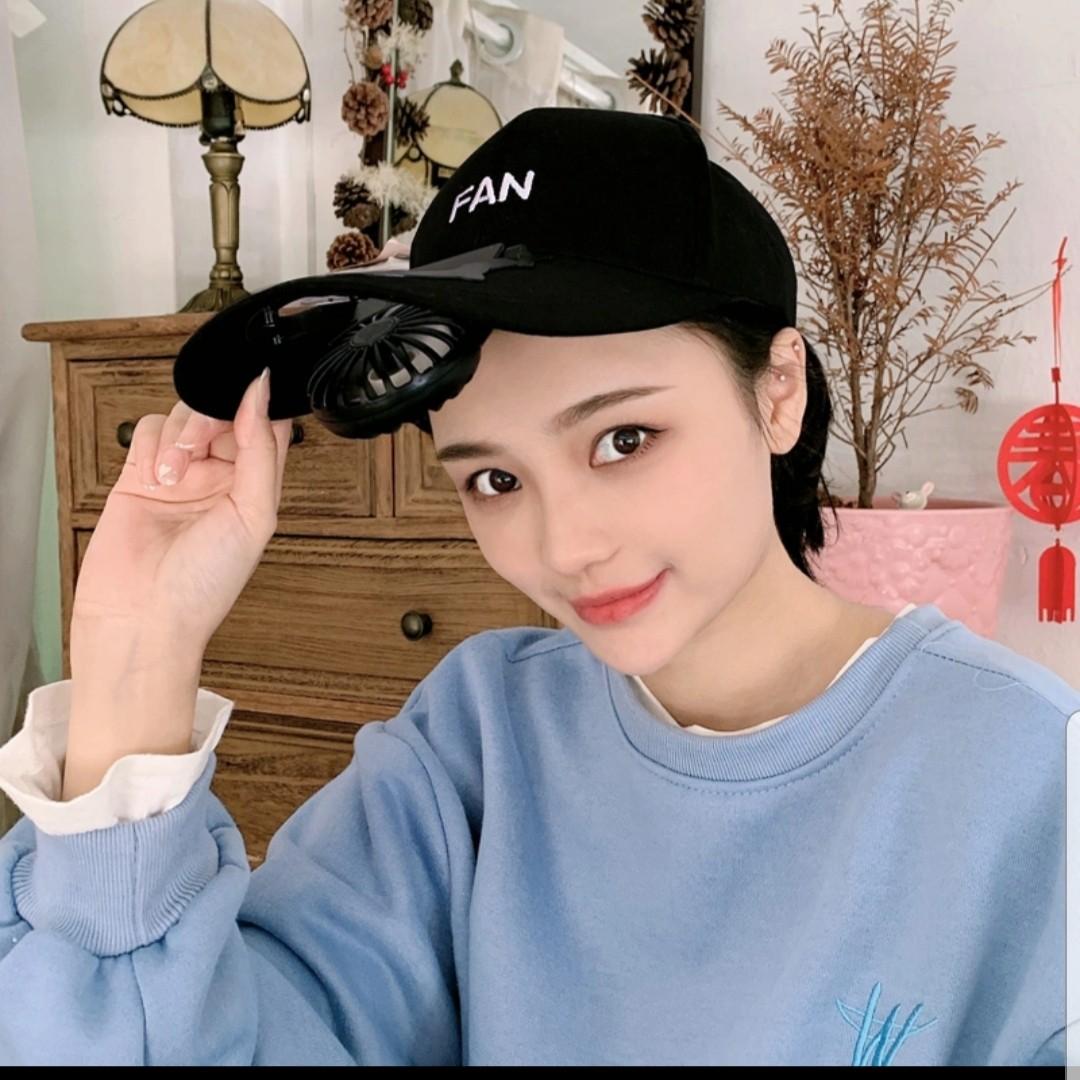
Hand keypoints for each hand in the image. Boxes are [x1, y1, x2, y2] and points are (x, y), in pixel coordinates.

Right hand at [70, 369, 294, 652]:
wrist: (143, 616)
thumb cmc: (204, 585)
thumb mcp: (254, 515)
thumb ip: (262, 451)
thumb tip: (263, 396)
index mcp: (255, 489)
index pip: (265, 428)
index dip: (258, 405)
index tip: (250, 394)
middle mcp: (219, 480)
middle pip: (222, 413)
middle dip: (210, 418)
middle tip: (199, 446)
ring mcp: (179, 476)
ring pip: (183, 416)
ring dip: (178, 437)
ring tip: (172, 476)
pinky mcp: (138, 476)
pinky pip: (148, 431)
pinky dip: (151, 444)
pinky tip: (154, 476)